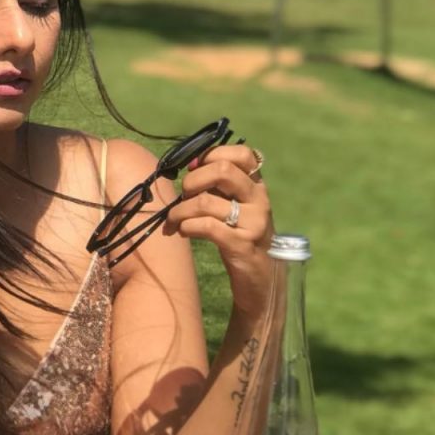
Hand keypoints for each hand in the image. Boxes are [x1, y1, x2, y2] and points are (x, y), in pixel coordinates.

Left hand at [162, 145, 274, 317]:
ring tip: (173, 221)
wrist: (261, 281)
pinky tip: (183, 231)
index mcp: (257, 186)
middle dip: (192, 180)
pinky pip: (208, 227)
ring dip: (180, 210)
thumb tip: (190, 162)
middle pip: (222, 170)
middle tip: (183, 196)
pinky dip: (188, 226)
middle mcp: (260, 200)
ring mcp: (254, 223)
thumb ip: (217, 185)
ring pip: (206, 201)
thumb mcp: (234, 206)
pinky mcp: (243, 246)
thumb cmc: (240, 237)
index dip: (212, 155)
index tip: (193, 168)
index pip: (242, 154)